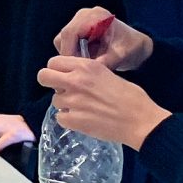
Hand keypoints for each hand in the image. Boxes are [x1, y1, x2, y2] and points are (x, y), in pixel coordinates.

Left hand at [37, 55, 168, 148]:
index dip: (57, 69)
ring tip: (83, 108)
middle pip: (43, 76)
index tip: (64, 75)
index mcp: (86, 66)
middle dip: (50, 82)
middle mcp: (76, 81)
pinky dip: (69, 120)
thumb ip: (86, 73)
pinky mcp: (73, 120)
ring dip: (65, 104)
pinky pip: (60, 118)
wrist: (140, 121)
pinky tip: (83, 119)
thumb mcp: (107, 74)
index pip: (54, 61)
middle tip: (62, 90)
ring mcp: (73, 101)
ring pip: (54, 100)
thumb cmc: (131, 97)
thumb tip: (71, 77)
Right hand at [54, 6, 151, 71]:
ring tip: (85, 65)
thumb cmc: (131, 47)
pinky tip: (85, 60)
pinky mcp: (79, 29)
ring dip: (71, 55)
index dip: (68, 52)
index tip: (73, 69)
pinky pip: (67, 43)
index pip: (70, 33)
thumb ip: (105, 62)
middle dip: (69, 55)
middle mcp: (85, 15)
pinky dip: (73, 53)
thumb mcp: (120, 56)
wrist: (136, 44)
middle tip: (79, 69)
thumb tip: (86, 73)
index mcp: (95, 16)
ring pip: (63, 40)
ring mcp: (80, 21)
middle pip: (63, 36)